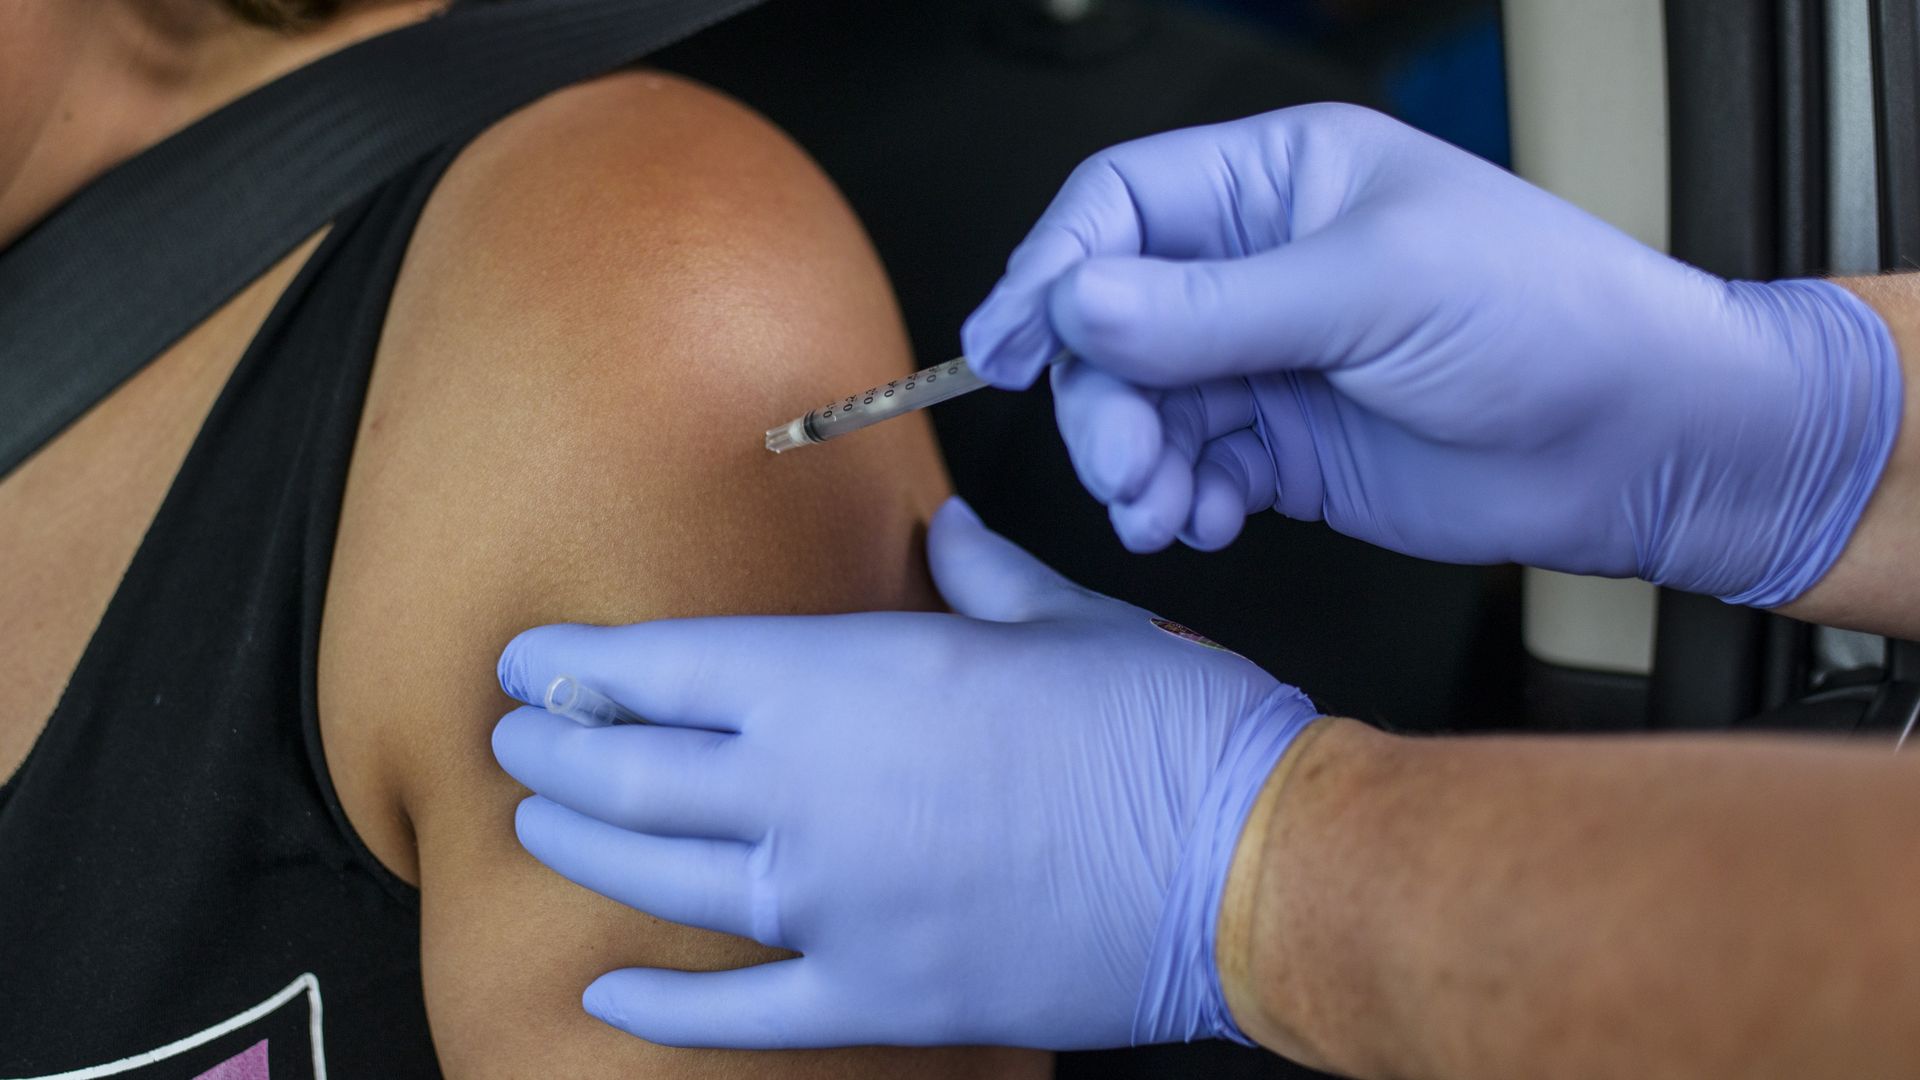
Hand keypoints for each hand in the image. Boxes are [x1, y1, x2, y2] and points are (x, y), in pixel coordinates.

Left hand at [491, 497, 1318, 1049]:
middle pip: (637, 774)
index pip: (669, 668)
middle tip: (514, 737)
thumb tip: (941, 537)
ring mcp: (839, 906)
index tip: (531, 659)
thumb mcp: (1064, 619)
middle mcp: (818, 794)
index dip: (582, 664)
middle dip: (557, 751)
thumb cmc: (1164, 727)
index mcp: (853, 681)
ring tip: (536, 824)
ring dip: (582, 847)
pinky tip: (608, 989)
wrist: (1250, 867)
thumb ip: (978, 577)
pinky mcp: (880, 994)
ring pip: (663, 882)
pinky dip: (661, 1006)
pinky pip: (739, 1013)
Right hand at [962, 104, 1901, 606]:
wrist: (1645, 445)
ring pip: (1141, 406)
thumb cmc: (1549, 319)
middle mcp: (1260, 268)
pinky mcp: (1286, 448)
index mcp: (1280, 182)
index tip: (1009, 344)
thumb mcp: (1372, 290)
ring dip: (1133, 463)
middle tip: (1123, 459)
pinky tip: (1207, 522)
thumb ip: (1213, 308)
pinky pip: (1192, 471)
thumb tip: (1077, 305)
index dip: (1052, 271)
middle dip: (1100, 396)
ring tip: (1161, 507)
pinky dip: (1181, 503)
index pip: (1120, 205)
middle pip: (1112, 320)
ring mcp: (1270, 362)